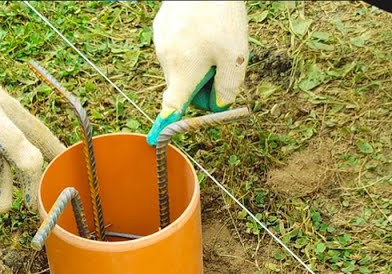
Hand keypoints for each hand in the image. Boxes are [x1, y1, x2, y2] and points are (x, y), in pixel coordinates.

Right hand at [151, 1, 248, 135]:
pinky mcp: (162, 25)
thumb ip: (227, 87)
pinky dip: (190, 43)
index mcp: (182, 72)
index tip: (155, 139)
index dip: (166, 125)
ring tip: (215, 36)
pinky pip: (177, 45)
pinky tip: (204, 25)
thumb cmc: (220, 16)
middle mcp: (166, 59)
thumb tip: (218, 104)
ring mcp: (161, 40)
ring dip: (197, 60)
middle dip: (201, 83)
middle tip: (223, 65)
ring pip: (180, 63)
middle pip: (182, 85)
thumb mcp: (236, 57)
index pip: (171, 107)